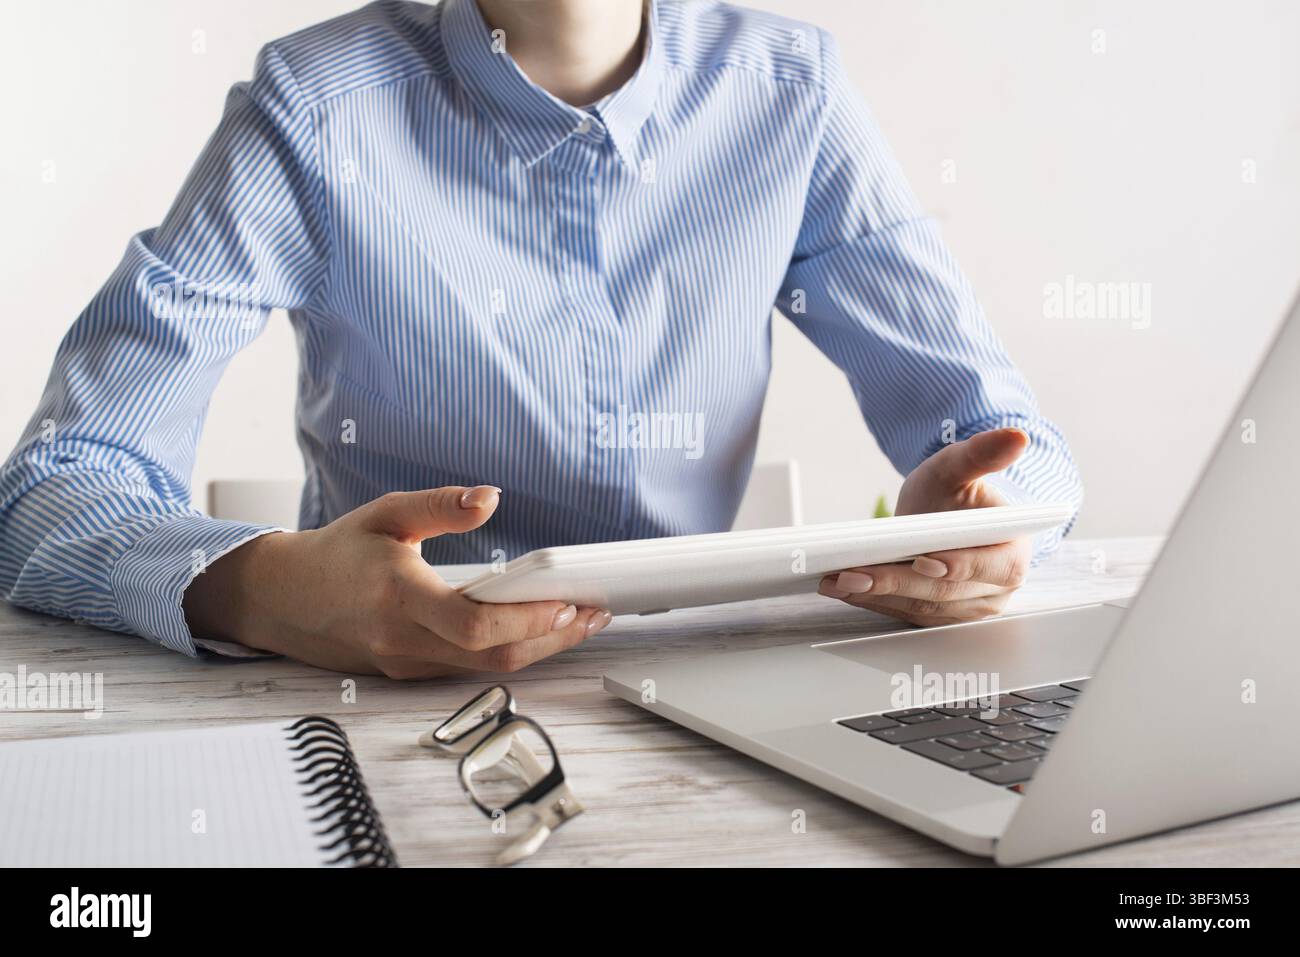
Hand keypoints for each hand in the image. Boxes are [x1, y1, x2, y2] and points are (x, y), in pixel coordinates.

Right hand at [183, 485, 610, 677]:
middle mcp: (404, 641)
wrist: (280, 600)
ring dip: (540, 647)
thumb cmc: (334, 554)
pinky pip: (470, 669)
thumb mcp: (385, 514)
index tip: (568, 599)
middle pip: (495, 656)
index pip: (474, 624)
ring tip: (580, 618)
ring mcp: (407, 664)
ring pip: (488, 668)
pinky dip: (510, 651)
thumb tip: (491, 497)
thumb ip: (441, 505)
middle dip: (554, 637)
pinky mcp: (410, 674)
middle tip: (594, 611)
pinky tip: (537, 629)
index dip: (528, 619)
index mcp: (399, 597)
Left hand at [819, 428, 1032, 626]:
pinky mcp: (940, 616)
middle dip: (896, 582)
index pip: (989, 566)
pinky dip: (874, 602)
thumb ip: (982, 454)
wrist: (941, 516)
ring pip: (921, 607)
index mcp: (1013, 553)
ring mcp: (968, 608)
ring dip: (877, 596)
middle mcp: (995, 589)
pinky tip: (843, 589)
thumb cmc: (955, 494)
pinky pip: (906, 613)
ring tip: (837, 580)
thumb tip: (1017, 437)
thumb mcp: (961, 467)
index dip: (958, 566)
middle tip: (854, 573)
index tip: (923, 559)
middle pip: (945, 591)